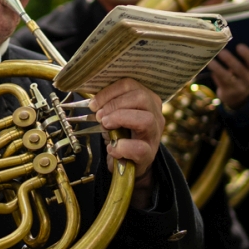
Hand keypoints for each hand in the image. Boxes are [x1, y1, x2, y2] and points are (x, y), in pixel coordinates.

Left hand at [89, 78, 163, 197]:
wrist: (128, 163)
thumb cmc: (121, 135)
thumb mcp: (114, 116)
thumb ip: (107, 106)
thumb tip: (93, 102)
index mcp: (146, 99)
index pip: (130, 84)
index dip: (109, 92)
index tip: (93, 104)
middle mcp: (155, 113)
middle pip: (141, 97)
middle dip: (115, 104)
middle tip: (99, 116)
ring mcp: (154, 134)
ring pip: (146, 119)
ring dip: (120, 119)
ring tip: (105, 126)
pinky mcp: (150, 154)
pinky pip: (139, 147)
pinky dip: (122, 147)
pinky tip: (112, 148)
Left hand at [208, 43, 248, 110]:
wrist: (238, 98)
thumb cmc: (240, 76)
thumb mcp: (245, 70)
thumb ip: (239, 61)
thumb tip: (223, 46)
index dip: (246, 54)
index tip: (239, 46)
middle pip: (239, 69)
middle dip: (230, 60)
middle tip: (222, 52)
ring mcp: (239, 88)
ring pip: (227, 77)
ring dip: (218, 69)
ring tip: (211, 62)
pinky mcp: (228, 93)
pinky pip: (220, 83)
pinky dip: (215, 75)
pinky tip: (209, 67)